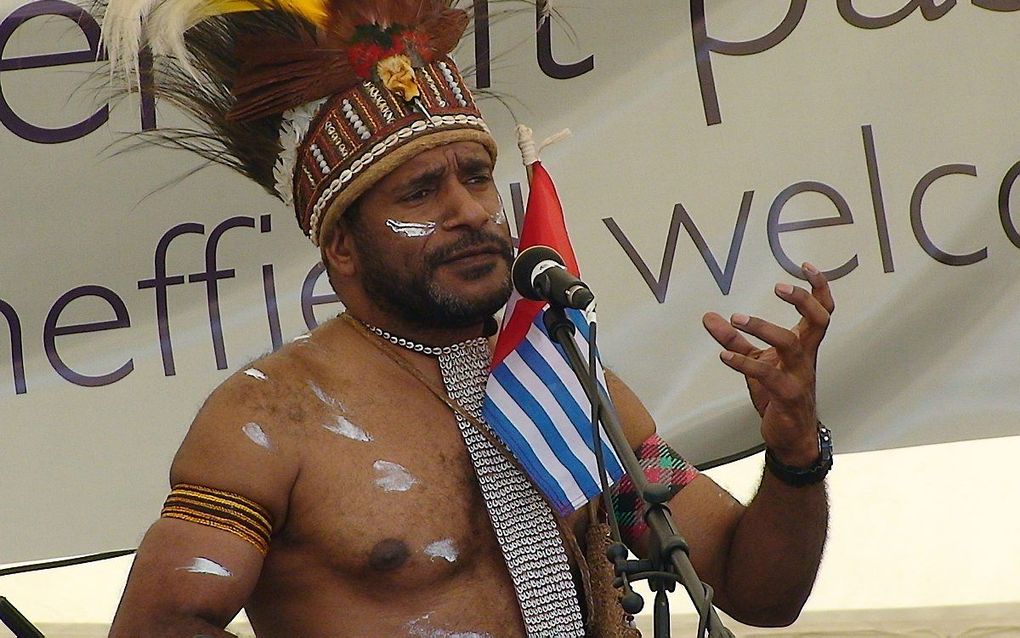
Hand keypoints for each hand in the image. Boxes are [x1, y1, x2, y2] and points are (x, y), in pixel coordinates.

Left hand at [702, 263, 833, 467]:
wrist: (789, 435)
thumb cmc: (777, 394)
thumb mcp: (755, 361)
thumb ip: (734, 339)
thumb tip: (708, 317)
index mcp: (805, 345)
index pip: (822, 311)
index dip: (819, 288)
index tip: (805, 265)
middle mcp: (807, 357)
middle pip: (819, 321)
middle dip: (803, 300)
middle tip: (778, 287)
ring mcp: (800, 377)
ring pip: (791, 344)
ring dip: (763, 327)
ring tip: (736, 318)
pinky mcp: (787, 397)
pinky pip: (768, 375)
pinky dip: (745, 363)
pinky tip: (724, 356)